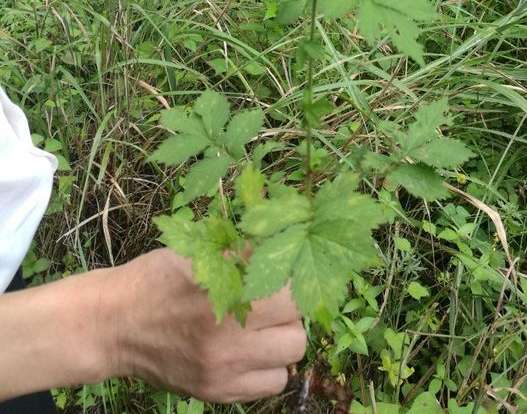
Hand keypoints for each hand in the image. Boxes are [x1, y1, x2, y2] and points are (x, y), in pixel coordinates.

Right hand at [110, 249, 306, 402]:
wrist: (112, 325)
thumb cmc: (156, 280)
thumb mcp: (196, 255)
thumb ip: (241, 257)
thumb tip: (278, 251)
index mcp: (225, 301)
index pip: (291, 298)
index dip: (287, 284)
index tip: (277, 277)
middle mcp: (228, 344)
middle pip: (296, 335)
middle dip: (289, 317)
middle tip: (271, 305)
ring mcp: (222, 374)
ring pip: (287, 365)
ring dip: (280, 345)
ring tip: (261, 330)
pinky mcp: (214, 393)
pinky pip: (268, 387)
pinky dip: (266, 369)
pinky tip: (248, 351)